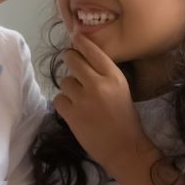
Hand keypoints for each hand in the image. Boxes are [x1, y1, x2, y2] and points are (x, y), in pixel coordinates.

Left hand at [52, 35, 148, 174]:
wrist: (124, 148)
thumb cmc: (126, 119)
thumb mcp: (121, 89)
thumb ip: (104, 74)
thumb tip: (84, 58)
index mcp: (114, 77)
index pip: (93, 51)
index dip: (81, 42)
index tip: (75, 36)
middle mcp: (98, 84)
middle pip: (72, 60)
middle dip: (69, 59)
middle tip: (71, 64)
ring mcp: (83, 99)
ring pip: (65, 81)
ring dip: (69, 88)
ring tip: (80, 99)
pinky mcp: (71, 114)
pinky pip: (58, 99)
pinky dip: (64, 104)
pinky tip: (74, 111)